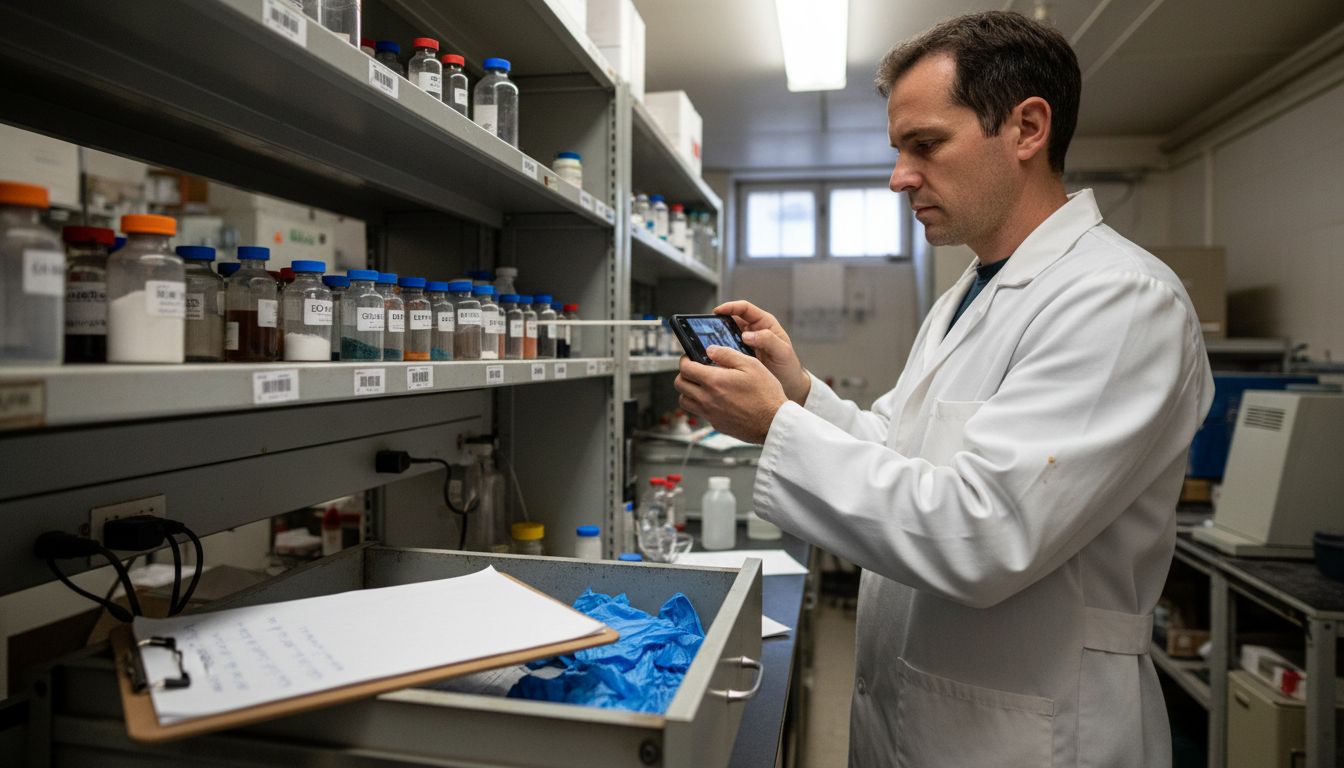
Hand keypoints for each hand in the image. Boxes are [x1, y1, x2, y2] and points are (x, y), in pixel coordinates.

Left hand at [674, 346, 788, 444]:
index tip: (691, 358)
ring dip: (689, 390)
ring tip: (702, 385)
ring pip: (684, 400)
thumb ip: (727, 355)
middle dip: (684, 374)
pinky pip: (698, 412)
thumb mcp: (751, 365)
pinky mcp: (715, 424)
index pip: (685, 368)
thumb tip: (710, 350)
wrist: (773, 422)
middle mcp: (707, 399)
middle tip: (695, 370)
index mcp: (714, 381)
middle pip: (679, 384)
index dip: (685, 360)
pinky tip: (715, 399)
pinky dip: (700, 404)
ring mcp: (710, 413)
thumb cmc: (766, 394)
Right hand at [714, 300, 810, 403]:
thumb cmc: (789, 366)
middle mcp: (753, 330)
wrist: (790, 386)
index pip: (744, 308)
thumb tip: (747, 335)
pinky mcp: (740, 355)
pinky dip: (720, 351)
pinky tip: (713, 357)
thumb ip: (767, 340)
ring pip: (727, 334)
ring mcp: (746, 343)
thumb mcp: (782, 351)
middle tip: (706, 329)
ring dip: (717, 338)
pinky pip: (727, 349)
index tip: (717, 311)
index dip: (730, 307)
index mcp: (764, 323)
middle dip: (718, 322)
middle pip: (731, 319)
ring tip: (706, 343)